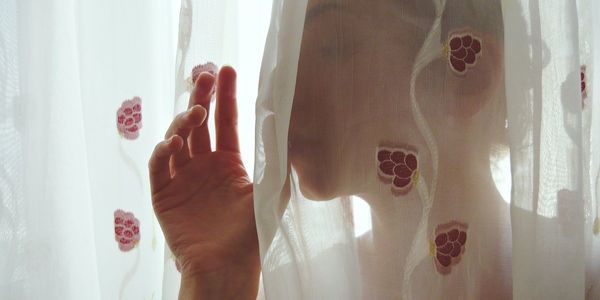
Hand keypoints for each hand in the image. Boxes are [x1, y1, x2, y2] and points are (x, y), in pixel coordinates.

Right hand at [149, 66, 258, 298]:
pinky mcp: (164, 194)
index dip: (226, 96)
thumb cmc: (252, 233)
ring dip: (182, 122)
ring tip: (195, 113)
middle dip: (200, 97)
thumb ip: (277, 158)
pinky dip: (164, 150)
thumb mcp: (270, 191)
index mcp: (228, 163)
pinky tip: (175, 141)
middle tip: (204, 75)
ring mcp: (183, 179)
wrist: (227, 266)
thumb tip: (285, 121)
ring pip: (177, 139)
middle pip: (198, 124)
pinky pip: (160, 166)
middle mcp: (204, 166)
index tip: (226, 69)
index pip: (225, 121)